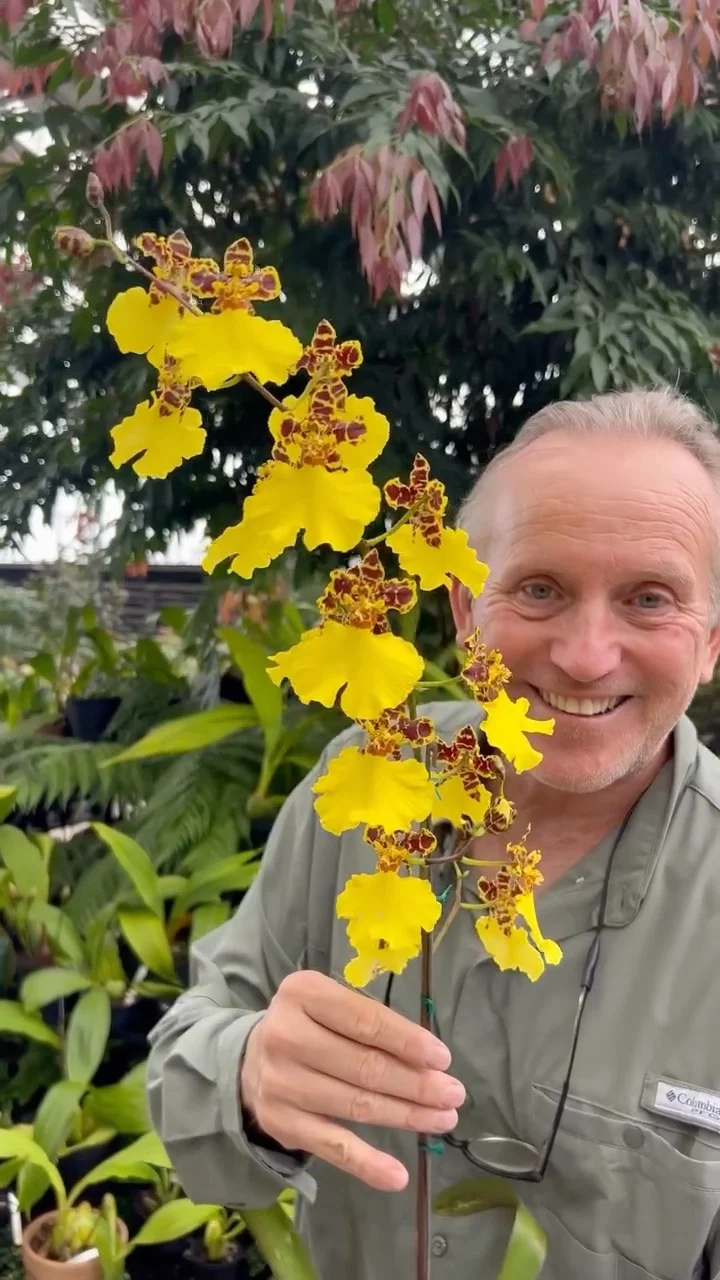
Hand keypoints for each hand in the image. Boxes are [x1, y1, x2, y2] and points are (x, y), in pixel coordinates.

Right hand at [240, 970, 464, 1191]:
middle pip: (364, 1066)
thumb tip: (429, 1060)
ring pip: (356, 1105)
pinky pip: (333, 1148)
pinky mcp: (282, 1124)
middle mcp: (286, 1036)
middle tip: (453, 1094)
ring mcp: (282, 1084)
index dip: (407, 1041)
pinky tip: (397, 1175)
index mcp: (303, 994)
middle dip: (416, 1083)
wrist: (249, 1060)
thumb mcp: (330, 1005)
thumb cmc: (308, 1025)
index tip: (442, 1059)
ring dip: (406, 1116)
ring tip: (442, 1119)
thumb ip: (370, 1023)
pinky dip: (367, 1164)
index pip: (365, 1021)